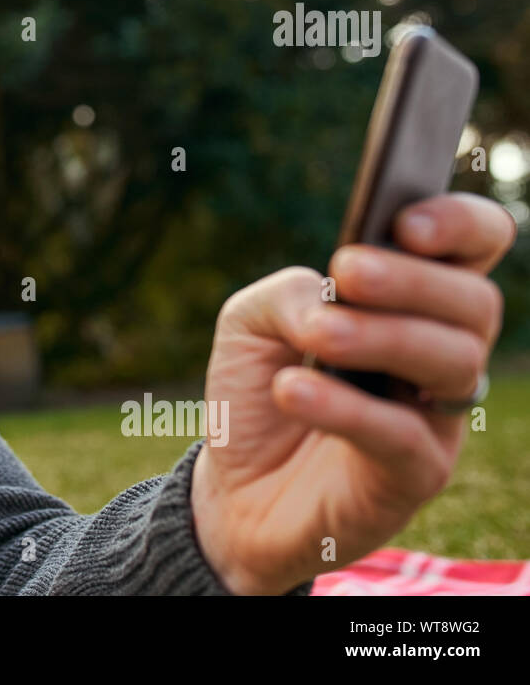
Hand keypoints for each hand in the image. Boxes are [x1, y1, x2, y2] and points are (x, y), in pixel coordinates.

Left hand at [190, 192, 515, 594]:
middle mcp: (439, 353)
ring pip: (453, 362)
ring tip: (316, 335)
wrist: (233, 488)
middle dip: (413, 280)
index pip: (475, 247)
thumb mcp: (250, 323)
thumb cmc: (257, 390)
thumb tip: (327, 299)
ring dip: (382, 337)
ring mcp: (436, 417)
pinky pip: (403, 436)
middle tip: (346, 271)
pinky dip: (347, 408)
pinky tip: (293, 389)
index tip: (406, 222)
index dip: (461, 225)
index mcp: (411, 301)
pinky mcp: (414, 477)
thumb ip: (288, 293)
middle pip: (474, 303)